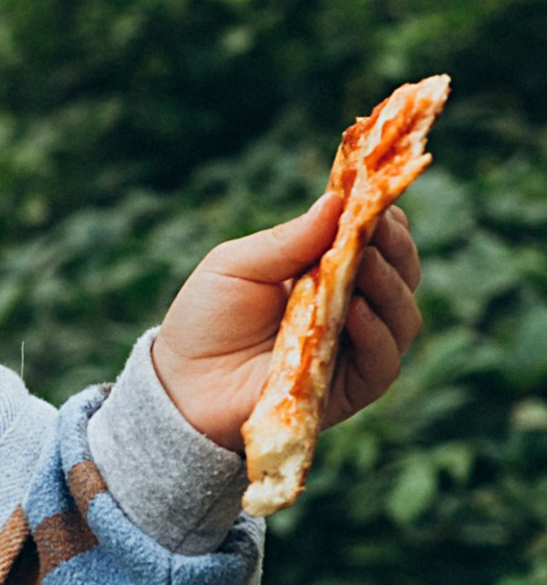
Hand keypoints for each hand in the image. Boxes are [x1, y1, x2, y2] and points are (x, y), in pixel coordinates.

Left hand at [151, 196, 423, 453]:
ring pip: (403, 316)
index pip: (380, 239)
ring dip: (390, 286)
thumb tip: (334, 200)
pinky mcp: (350, 389)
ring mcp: (355, 348)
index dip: (384, 217)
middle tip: (375, 228)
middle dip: (394, 247)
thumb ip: (286, 240)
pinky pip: (383, 362)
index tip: (375, 195)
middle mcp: (353, 306)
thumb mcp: (237, 265)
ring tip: (364, 263)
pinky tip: (357, 312)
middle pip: (402, 272)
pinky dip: (376, 334)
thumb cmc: (207, 320)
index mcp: (330, 269)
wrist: (181, 387)